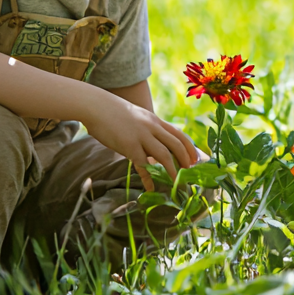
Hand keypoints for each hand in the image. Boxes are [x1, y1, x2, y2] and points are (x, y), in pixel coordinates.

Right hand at [83, 97, 198, 191]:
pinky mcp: (129, 145)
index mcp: (155, 120)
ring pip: (163, 155)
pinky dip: (148, 178)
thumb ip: (147, 130)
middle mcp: (152, 127)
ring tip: (176, 182)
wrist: (97, 106)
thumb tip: (153, 147)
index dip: (189, 147)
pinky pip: (142, 164)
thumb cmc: (114, 113)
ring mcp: (141, 136)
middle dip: (185, 159)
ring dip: (172, 170)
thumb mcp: (137, 117)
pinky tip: (151, 188)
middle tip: (190, 172)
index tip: (196, 159)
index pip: (178, 134)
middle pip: (176, 144)